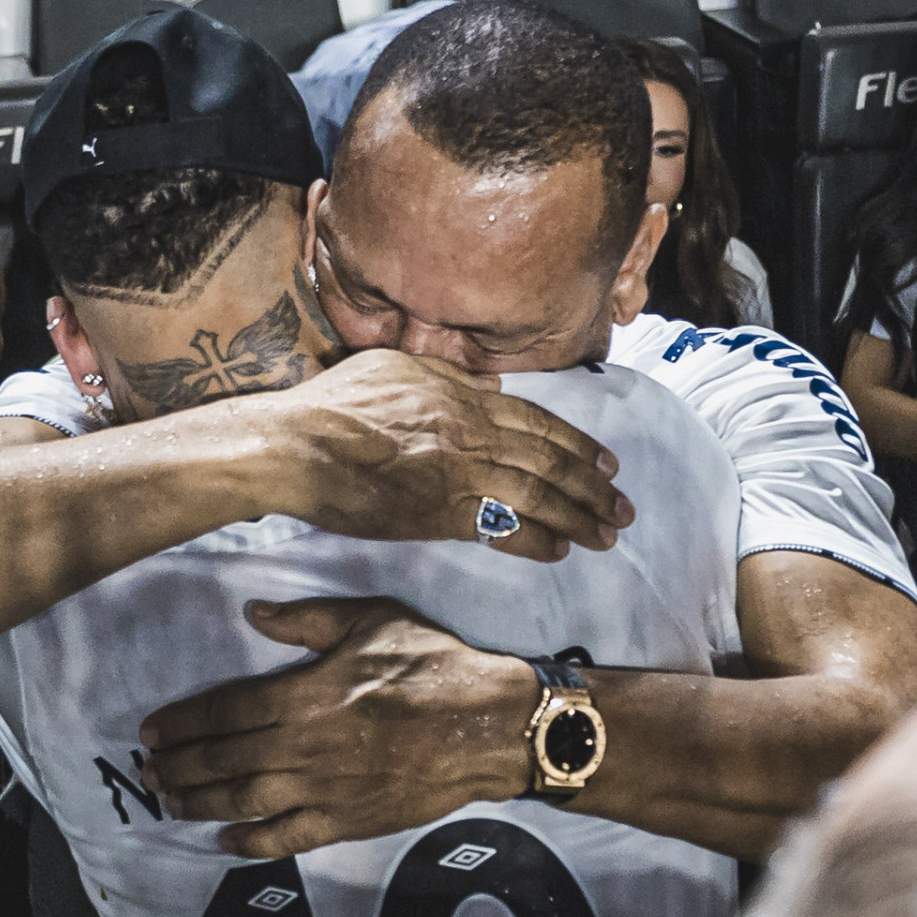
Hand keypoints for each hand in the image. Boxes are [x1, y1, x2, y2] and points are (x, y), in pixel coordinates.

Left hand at [137, 598, 536, 858]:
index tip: (152, 729)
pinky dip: (252, 843)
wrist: (489, 726)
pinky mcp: (348, 820)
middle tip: (148, 770)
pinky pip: (288, 837)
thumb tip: (255, 614)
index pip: (225, 710)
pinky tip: (225, 842)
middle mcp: (306, 745)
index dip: (182, 721)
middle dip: (178, 766)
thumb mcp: (372, 620)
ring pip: (245, 800)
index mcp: (307, 694)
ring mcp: (326, 788)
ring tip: (170, 802)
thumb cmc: (434, 666)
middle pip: (223, 758)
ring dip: (199, 803)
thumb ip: (307, 619)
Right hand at [268, 349, 631, 562]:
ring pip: (533, 496)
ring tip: (605, 534)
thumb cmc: (333, 403)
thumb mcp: (395, 367)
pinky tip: (558, 549)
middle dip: (591, 487)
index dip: (577, 444)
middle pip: (547, 461)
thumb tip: (490, 385)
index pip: (536, 422)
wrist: (294, 446)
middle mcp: (469, 434)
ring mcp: (455, 475)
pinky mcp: (434, 515)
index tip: (606, 462)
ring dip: (576, 517)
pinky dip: (533, 539)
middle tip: (622, 506)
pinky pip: (498, 528)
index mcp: (460, 398)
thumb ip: (449, 378)